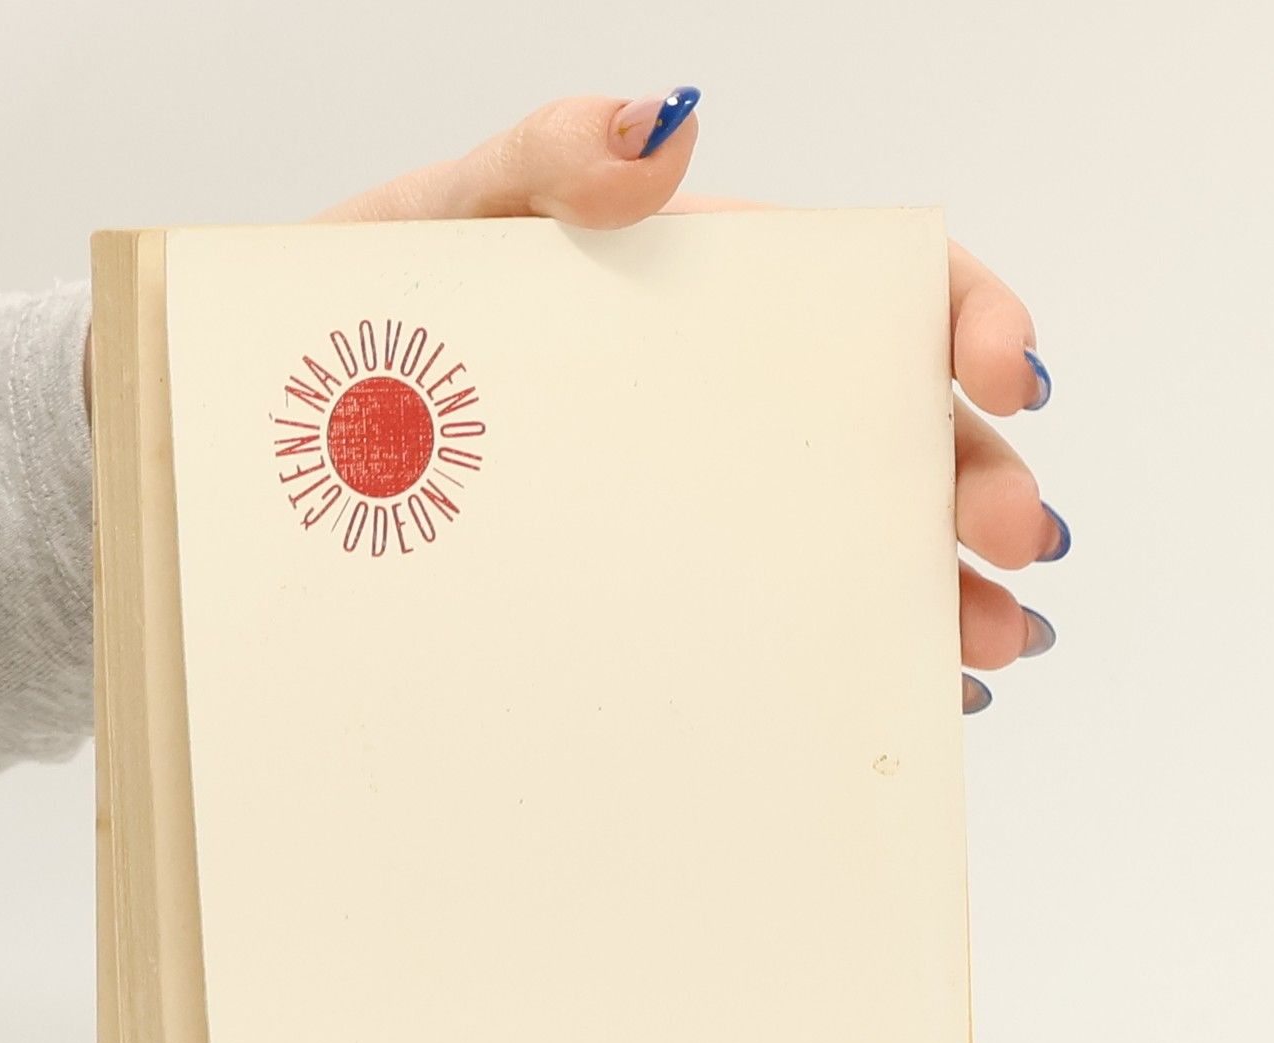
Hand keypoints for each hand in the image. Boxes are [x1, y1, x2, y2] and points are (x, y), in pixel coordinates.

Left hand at [96, 92, 1062, 713]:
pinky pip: (768, 627)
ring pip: (847, 542)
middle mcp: (716, 407)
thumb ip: (550, 163)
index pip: (872, 292)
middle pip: (886, 433)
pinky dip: (846, 655)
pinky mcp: (650, 600)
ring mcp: (689, 510)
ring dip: (939, 590)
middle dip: (973, 482)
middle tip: (1015, 546)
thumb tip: (674, 127)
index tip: (1006, 375)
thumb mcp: (439, 222)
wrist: (258, 456)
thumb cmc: (348, 320)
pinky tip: (901, 685)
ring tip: (993, 645)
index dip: (963, 320)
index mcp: (702, 294)